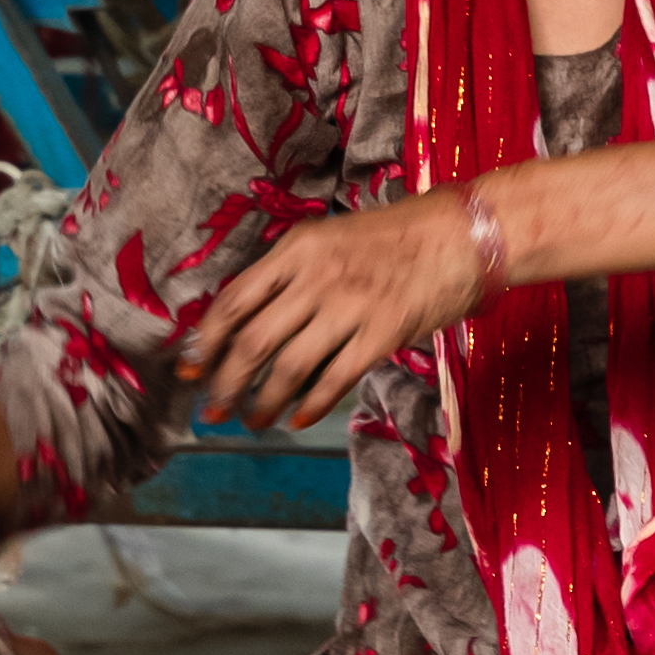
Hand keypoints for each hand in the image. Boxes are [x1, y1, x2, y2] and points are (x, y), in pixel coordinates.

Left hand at [181, 190, 490, 428]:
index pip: (234, 300)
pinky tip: (298, 419)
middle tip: (212, 410)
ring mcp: (350, 305)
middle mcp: (316, 276)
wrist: (464, 234)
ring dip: (263, 401)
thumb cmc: (398, 236)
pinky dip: (311, 404)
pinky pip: (335, 378)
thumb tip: (251, 324)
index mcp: (297, 248)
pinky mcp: (383, 332)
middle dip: (225, 382)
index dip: (205, 340)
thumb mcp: (331, 240)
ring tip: (253, 421)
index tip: (191, 369)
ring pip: (288, 366)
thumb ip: (292, 276)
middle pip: (253, 340)